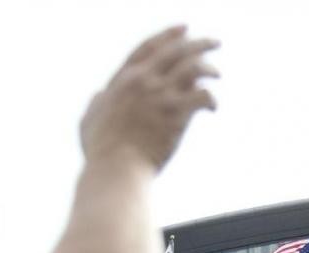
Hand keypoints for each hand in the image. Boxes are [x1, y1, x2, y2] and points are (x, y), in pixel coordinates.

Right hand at [80, 26, 218, 170]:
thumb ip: (98, 102)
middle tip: (215, 43)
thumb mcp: (90, 119)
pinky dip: (211, 98)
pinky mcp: (177, 114)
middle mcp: (143, 81)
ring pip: (193, 67)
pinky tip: (213, 107)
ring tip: (218, 74)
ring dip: (209, 68)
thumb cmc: (101, 151)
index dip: (168, 35)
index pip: (149, 47)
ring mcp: (161, 96)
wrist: (116, 168)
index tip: (184, 29)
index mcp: (123, 80)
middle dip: (198, 43)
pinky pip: (202, 95)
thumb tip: (101, 95)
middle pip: (176, 50)